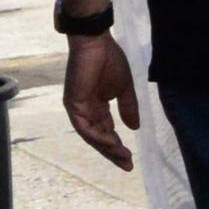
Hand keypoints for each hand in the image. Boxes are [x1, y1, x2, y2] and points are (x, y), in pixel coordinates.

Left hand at [62, 30, 140, 172]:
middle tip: (127, 165)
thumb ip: (128, 108)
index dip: (117, 146)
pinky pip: (84, 127)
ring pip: (91, 136)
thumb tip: (135, 128)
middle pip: (98, 137)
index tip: (131, 159)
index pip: (106, 131)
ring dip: (107, 147)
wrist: (96, 43)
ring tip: (123, 156)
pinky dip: (97, 136)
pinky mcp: (72, 104)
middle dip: (113, 152)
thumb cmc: (109, 60)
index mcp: (97, 106)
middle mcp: (86, 110)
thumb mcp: (124, 88)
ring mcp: (78, 108)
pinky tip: (112, 143)